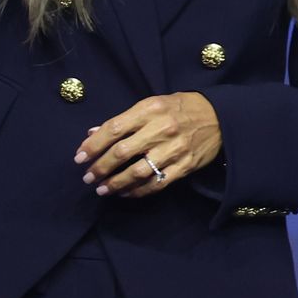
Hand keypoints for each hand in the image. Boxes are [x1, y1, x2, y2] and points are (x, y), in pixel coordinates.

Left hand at [73, 93, 222, 198]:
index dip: (93, 145)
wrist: (219, 116)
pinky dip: (138, 191)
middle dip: (100, 167)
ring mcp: (174, 150)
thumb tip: (93, 133)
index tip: (79, 157)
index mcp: (148, 110)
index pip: (113, 129)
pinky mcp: (185, 166)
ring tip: (101, 189)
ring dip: (115, 184)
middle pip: (122, 152)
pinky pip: (157, 183)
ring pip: (138, 172)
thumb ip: (122, 120)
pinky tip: (124, 193)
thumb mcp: (150, 104)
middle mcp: (160, 130)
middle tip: (87, 177)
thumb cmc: (178, 108)